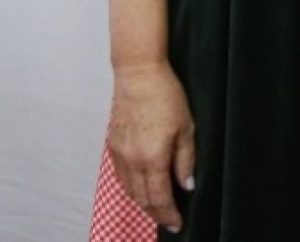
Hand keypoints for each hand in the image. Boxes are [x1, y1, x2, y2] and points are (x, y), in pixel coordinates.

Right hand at [107, 61, 195, 230]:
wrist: (138, 74)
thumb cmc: (165, 95)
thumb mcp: (186, 127)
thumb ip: (186, 160)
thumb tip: (187, 185)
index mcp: (152, 157)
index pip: (160, 198)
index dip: (169, 215)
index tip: (177, 224)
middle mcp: (132, 160)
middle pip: (142, 198)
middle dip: (156, 213)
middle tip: (168, 219)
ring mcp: (119, 153)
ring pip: (128, 189)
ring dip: (141, 202)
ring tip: (155, 207)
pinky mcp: (112, 144)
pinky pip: (120, 175)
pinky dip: (130, 186)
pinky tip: (139, 186)